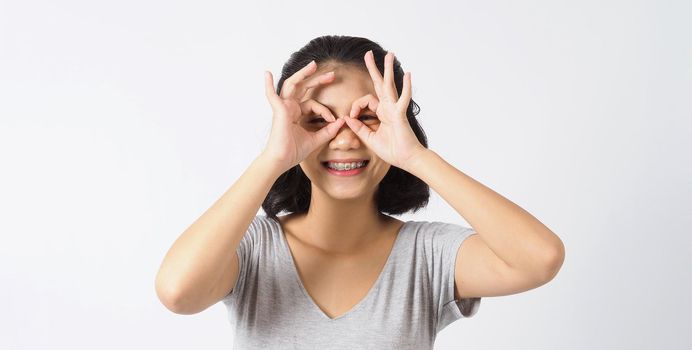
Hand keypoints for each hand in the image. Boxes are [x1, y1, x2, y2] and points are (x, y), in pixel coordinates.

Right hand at [261, 60, 345, 171]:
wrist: (282, 160)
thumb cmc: (294, 151)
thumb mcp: (316, 139)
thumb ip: (328, 131)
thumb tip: (341, 122)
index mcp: (296, 113)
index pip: (313, 104)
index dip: (325, 111)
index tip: (334, 120)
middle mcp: (289, 107)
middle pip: (303, 88)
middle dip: (318, 79)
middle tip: (332, 74)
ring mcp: (283, 107)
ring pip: (293, 85)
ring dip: (303, 74)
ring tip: (314, 65)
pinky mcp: (278, 110)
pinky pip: (271, 95)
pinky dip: (268, 85)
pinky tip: (267, 74)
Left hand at [342, 51, 425, 169]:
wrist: (407, 159)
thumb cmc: (392, 150)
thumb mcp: (370, 139)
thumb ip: (359, 128)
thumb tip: (347, 118)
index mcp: (382, 113)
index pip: (366, 100)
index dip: (356, 106)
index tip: (352, 117)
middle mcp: (388, 108)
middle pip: (379, 84)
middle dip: (373, 69)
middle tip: (368, 54)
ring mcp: (395, 110)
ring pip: (390, 86)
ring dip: (389, 70)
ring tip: (390, 55)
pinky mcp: (401, 115)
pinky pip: (403, 99)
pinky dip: (406, 88)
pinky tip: (408, 75)